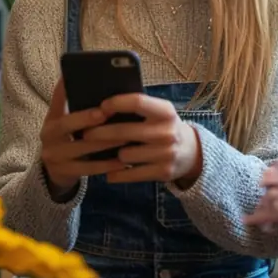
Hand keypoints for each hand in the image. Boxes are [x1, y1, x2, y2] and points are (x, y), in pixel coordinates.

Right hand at [39, 80, 126, 196]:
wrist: (53, 170)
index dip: (68, 93)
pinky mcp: (63, 172)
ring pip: (81, 148)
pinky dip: (106, 165)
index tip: (91, 97)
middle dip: (88, 118)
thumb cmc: (67, 138)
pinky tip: (122, 162)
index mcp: (51, 118)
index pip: (58, 100)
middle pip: (66, 124)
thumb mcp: (64, 120)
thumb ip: (71, 102)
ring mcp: (54, 155)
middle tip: (108, 113)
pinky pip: (87, 168)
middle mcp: (48, 135)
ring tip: (126, 138)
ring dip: (104, 143)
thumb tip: (83, 78)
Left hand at [83, 93, 202, 185]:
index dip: (116, 103)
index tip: (100, 107)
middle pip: (124, 132)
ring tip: (106, 153)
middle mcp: (168, 132)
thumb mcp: (159, 113)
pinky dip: (116, 174)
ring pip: (125, 155)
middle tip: (85, 134)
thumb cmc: (164, 127)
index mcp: (166, 111)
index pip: (137, 102)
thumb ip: (138, 108)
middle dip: (100, 133)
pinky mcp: (163, 172)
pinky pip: (130, 175)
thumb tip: (102, 106)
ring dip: (113, 155)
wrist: (192, 152)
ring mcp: (167, 153)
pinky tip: (109, 172)